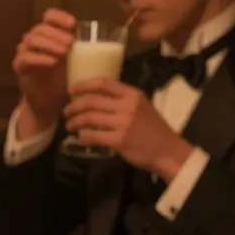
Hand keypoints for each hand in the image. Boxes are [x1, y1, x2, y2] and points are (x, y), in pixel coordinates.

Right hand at [11, 8, 75, 136]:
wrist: (50, 101)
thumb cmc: (65, 79)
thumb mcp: (78, 62)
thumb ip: (86, 50)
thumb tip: (114, 42)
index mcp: (48, 35)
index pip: (49, 16)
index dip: (59, 17)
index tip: (73, 23)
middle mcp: (34, 41)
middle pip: (40, 28)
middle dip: (56, 34)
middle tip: (71, 42)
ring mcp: (25, 53)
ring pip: (31, 40)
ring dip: (49, 44)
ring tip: (64, 52)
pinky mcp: (19, 67)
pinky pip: (25, 58)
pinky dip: (38, 58)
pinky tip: (52, 62)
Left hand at [63, 78, 193, 179]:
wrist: (168, 151)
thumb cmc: (153, 129)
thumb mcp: (142, 106)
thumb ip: (122, 100)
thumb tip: (95, 97)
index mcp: (133, 94)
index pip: (104, 83)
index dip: (84, 85)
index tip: (71, 89)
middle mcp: (127, 106)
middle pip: (92, 101)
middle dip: (74, 106)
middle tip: (66, 111)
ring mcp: (123, 123)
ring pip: (90, 118)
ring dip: (75, 121)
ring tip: (70, 125)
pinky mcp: (119, 140)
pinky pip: (94, 136)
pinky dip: (84, 136)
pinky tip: (81, 137)